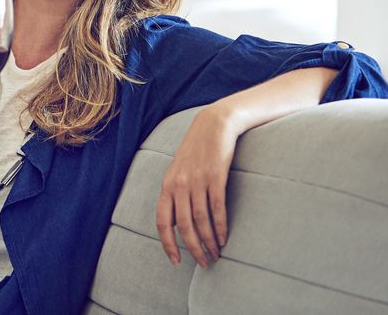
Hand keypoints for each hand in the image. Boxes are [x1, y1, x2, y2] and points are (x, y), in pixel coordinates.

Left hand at [156, 105, 239, 267]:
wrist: (213, 125)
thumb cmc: (196, 151)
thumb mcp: (179, 172)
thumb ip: (175, 195)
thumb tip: (175, 222)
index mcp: (167, 185)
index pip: (162, 221)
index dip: (167, 243)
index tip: (175, 261)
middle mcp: (179, 185)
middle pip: (183, 226)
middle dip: (193, 248)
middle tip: (204, 263)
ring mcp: (196, 180)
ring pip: (201, 220)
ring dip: (209, 241)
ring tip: (216, 253)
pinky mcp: (215, 177)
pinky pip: (217, 208)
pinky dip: (221, 227)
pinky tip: (225, 238)